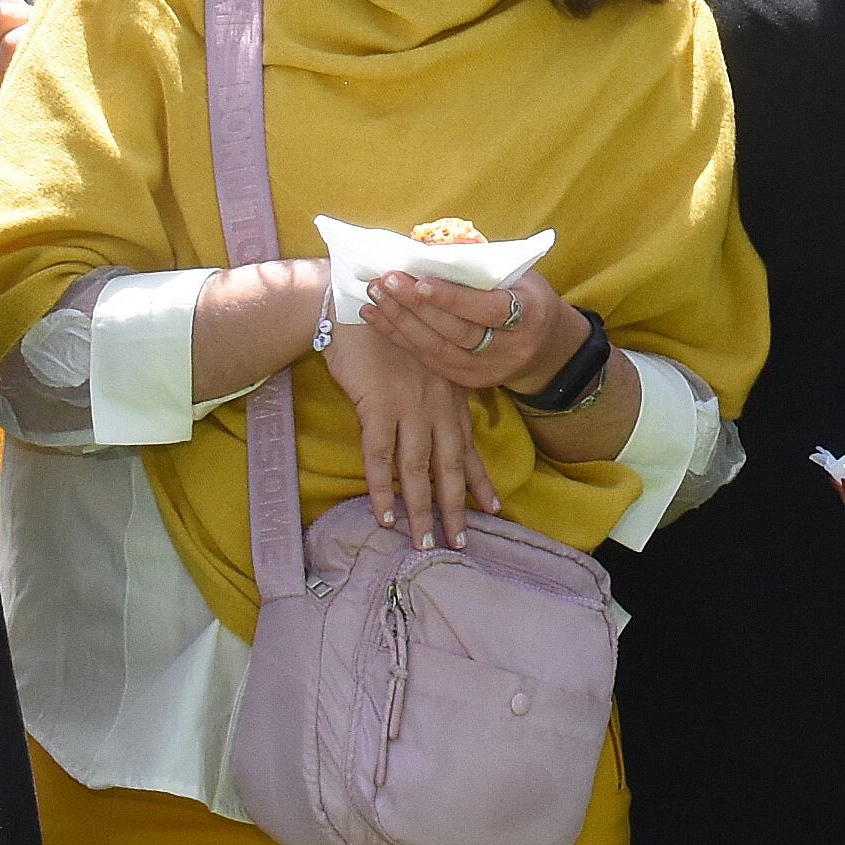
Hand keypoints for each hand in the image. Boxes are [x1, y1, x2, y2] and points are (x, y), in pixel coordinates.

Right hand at [321, 312, 490, 549]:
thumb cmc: (384, 330)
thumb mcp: (422, 358)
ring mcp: (409, 406)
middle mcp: (436, 403)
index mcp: (449, 392)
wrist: (351, 302)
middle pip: (450, 466)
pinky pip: (380, 458)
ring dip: (420, 510)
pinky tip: (383, 515)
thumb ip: (433, 390)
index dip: (480, 478)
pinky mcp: (377, 406)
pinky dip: (382, 490)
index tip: (493, 508)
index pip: (468, 444)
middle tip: (460, 542)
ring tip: (423, 543)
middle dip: (455, 507)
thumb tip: (433, 421)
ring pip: (418, 470)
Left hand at [362, 262, 580, 396]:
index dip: (452, 297)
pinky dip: (399, 337)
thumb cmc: (525, 297)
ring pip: (436, 348)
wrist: (544, 346)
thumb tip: (433, 246)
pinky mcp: (468, 381)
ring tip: (375, 294)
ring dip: (400, 320)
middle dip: (417, 305)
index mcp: (529, 316)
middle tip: (387, 281)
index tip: (420, 280)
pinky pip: (428, 359)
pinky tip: (376, 317)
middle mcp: (510, 349)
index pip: (487, 309)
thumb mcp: (518, 275)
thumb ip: (481, 264)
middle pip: (456, 330)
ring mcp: (487, 370)